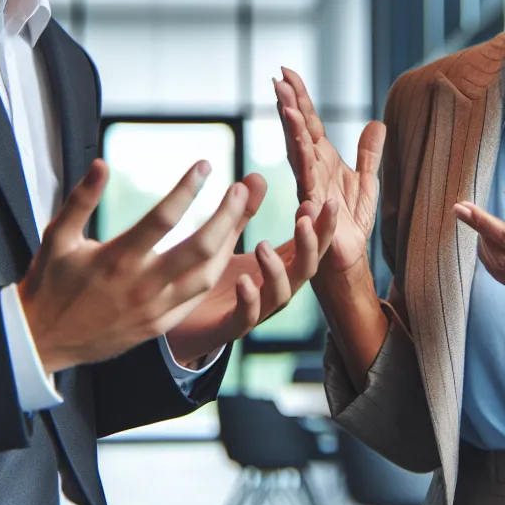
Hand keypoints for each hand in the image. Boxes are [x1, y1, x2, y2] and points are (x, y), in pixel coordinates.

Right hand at [18, 158, 251, 373]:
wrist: (42, 344)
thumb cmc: (50, 284)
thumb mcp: (57, 237)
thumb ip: (81, 199)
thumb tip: (102, 163)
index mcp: (116, 259)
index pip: (163, 218)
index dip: (187, 188)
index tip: (205, 165)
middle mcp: (140, 285)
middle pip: (200, 247)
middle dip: (227, 215)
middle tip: (241, 189)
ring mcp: (153, 310)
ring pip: (207, 275)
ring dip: (229, 242)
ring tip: (239, 215)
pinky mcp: (158, 326)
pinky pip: (197, 299)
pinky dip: (214, 272)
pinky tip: (223, 251)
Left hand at [166, 198, 338, 364]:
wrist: (179, 325)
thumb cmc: (211, 280)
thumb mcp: (228, 239)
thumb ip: (244, 211)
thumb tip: (257, 175)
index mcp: (276, 267)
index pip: (309, 246)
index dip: (322, 227)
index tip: (324, 201)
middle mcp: (271, 289)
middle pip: (305, 269)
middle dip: (311, 245)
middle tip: (305, 218)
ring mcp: (254, 311)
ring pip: (280, 296)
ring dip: (276, 270)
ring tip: (262, 244)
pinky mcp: (228, 328)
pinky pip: (246, 319)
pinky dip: (249, 301)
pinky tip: (243, 281)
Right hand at [274, 67, 383, 273]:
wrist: (348, 257)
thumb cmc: (349, 221)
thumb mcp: (367, 181)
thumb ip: (368, 153)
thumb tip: (377, 123)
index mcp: (322, 158)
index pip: (309, 121)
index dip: (299, 97)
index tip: (286, 72)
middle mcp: (312, 168)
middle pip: (297, 129)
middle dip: (288, 104)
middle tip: (278, 79)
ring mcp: (310, 185)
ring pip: (298, 150)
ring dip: (292, 127)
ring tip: (285, 104)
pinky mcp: (314, 204)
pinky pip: (308, 180)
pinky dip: (305, 160)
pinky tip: (301, 143)